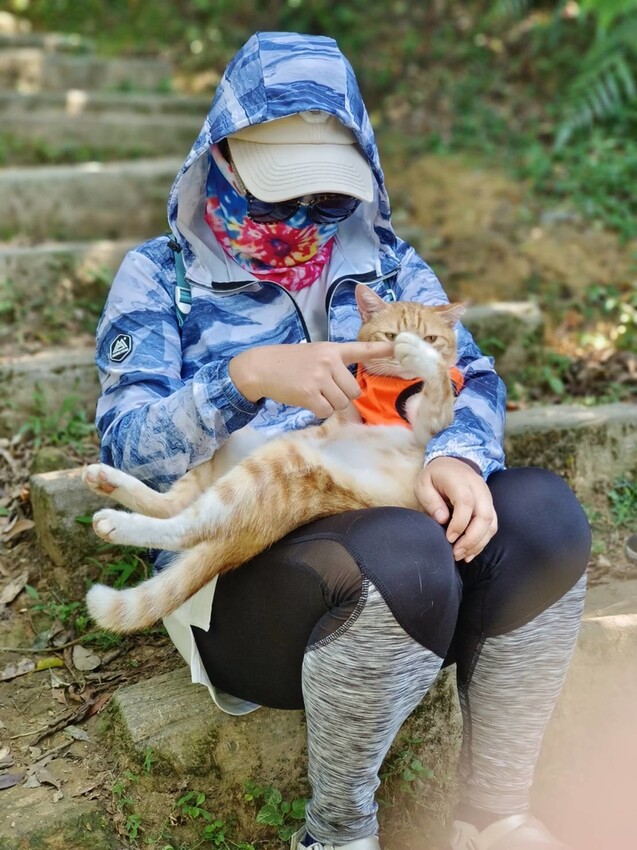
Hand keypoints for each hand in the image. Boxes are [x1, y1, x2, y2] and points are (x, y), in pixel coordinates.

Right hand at [229, 340, 393, 418]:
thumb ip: (333, 366)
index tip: (400, 345)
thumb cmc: (288, 363)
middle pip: (353, 391)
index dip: (382, 349)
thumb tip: (350, 393)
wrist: (261, 367)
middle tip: (324, 390)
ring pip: (341, 403)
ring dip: (330, 404)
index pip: (362, 349)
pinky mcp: (309, 393)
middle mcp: (328, 362)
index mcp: (332, 350)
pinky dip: (318, 411)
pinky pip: (326, 411)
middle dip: (342, 396)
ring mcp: (319, 377)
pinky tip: (307, 400)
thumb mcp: (314, 355)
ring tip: (314, 393)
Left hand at [415, 456, 497, 561]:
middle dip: (471, 539)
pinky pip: (492, 526)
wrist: (452, 464)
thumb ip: (431, 501)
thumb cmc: (435, 477)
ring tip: (461, 556)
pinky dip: (483, 541)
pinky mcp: (489, 507)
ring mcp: (487, 498)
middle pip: (484, 515)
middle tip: (456, 553)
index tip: (449, 538)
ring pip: (491, 524)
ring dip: (478, 543)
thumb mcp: (424, 484)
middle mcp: (478, 488)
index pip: (466, 502)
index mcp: (460, 480)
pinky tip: (470, 552)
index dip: (459, 523)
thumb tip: (442, 520)